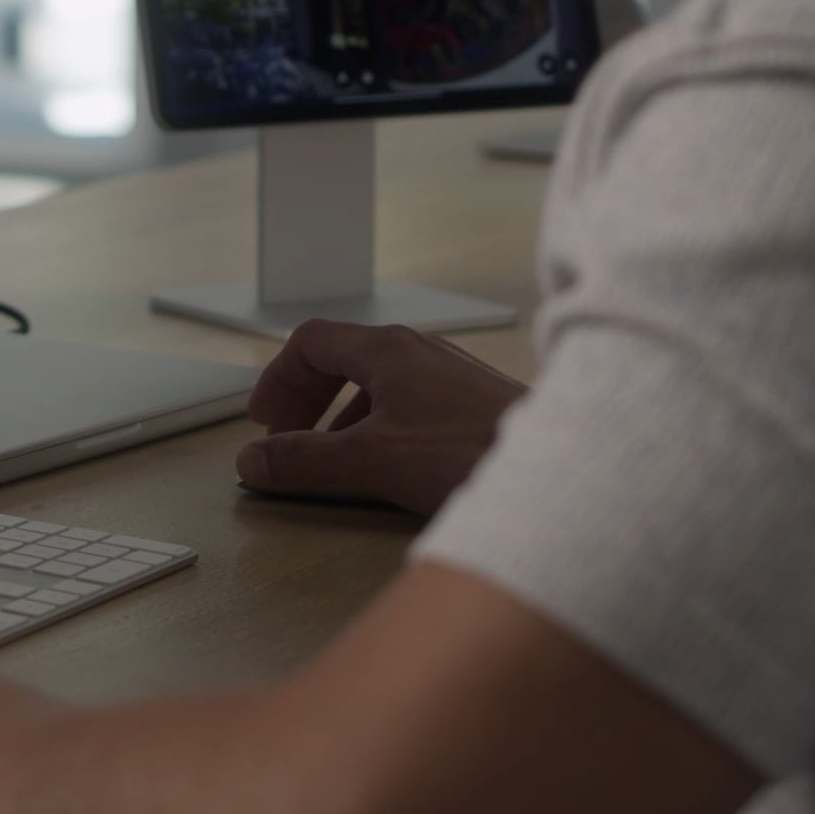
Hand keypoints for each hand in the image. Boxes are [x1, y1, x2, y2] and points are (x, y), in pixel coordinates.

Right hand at [233, 319, 523, 515]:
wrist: (562, 471)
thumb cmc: (469, 453)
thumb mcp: (370, 460)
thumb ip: (304, 460)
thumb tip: (252, 461)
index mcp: (387, 349)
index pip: (311, 342)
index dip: (278, 380)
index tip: (264, 422)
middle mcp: (419, 351)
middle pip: (342, 358)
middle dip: (306, 398)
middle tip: (289, 439)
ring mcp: (450, 375)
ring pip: (378, 383)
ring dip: (342, 417)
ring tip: (334, 461)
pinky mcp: (474, 402)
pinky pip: (410, 402)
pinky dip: (381, 426)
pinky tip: (390, 467)